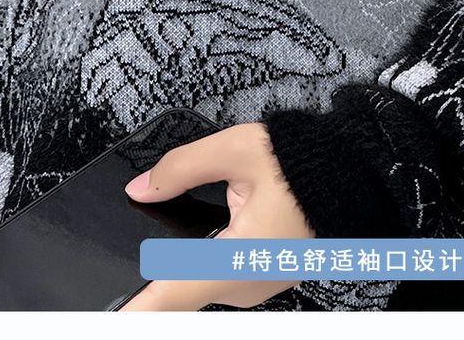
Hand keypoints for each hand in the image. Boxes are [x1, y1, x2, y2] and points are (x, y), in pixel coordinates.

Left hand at [119, 123, 312, 310]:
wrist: (355, 175)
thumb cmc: (308, 167)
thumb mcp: (237, 151)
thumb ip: (181, 168)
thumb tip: (143, 188)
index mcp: (237, 260)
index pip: (166, 300)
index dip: (130, 312)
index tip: (108, 313)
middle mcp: (246, 284)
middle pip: (180, 288)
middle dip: (159, 263)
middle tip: (166, 219)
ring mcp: (259, 284)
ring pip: (202, 279)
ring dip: (191, 255)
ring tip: (214, 213)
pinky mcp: (267, 276)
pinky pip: (225, 272)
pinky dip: (215, 253)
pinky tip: (226, 222)